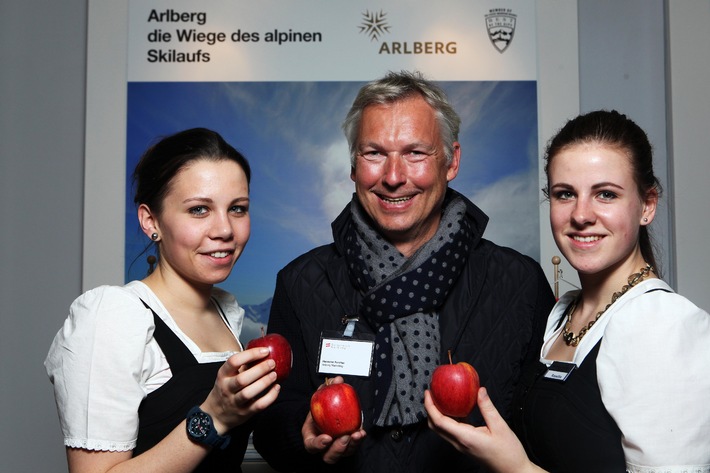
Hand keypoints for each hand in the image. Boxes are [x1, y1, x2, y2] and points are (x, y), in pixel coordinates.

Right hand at [201, 347, 280, 432]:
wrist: (216, 415)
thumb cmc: (226, 389)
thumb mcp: (228, 376)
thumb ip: (242, 365)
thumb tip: (262, 352)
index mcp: (223, 375)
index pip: (234, 361)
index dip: (250, 354)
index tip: (264, 351)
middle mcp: (227, 388)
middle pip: (242, 379)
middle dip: (260, 369)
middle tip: (272, 363)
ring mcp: (235, 402)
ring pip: (249, 393)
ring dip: (264, 383)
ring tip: (274, 375)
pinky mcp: (245, 412)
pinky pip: (259, 405)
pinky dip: (270, 397)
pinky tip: (276, 388)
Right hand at [302, 376, 365, 463]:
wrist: (324, 415)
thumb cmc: (319, 409)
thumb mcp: (319, 399)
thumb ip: (325, 390)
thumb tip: (337, 379)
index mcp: (312, 438)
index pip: (312, 446)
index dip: (318, 444)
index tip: (326, 437)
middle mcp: (324, 447)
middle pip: (329, 456)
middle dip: (338, 448)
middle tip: (345, 437)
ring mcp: (337, 448)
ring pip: (344, 453)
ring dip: (352, 445)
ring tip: (357, 434)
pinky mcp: (348, 445)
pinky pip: (354, 446)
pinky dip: (358, 439)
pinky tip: (361, 432)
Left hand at [424, 387, 545, 472]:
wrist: (513, 471)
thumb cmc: (508, 452)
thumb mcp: (500, 426)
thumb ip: (487, 408)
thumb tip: (480, 390)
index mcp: (465, 437)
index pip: (439, 421)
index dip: (430, 406)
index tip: (428, 392)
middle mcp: (459, 443)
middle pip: (436, 426)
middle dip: (430, 409)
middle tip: (431, 393)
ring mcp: (461, 446)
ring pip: (442, 429)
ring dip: (437, 414)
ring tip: (441, 398)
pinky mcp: (465, 446)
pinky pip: (451, 431)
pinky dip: (448, 419)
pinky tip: (456, 408)